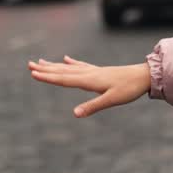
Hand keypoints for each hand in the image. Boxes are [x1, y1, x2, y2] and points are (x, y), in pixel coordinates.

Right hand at [28, 56, 151, 117]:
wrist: (144, 76)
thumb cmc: (129, 89)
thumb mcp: (111, 100)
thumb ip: (92, 106)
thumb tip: (75, 114)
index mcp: (89, 80)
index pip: (64, 79)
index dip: (48, 77)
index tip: (33, 74)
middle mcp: (88, 73)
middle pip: (62, 71)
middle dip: (45, 69)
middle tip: (29, 65)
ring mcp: (93, 71)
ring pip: (69, 67)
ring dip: (54, 65)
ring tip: (40, 61)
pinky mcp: (99, 71)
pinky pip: (81, 66)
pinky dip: (71, 63)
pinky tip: (66, 59)